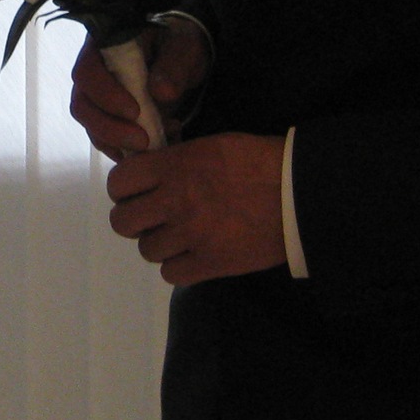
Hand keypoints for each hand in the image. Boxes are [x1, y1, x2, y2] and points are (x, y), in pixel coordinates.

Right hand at [69, 16, 210, 156]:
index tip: (134, 111)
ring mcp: (96, 98)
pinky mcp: (107, 118)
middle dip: (110, 128)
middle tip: (142, 142)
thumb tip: (162, 93)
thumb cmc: (177, 46)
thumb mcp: (183, 49)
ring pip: (90, 126)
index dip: (105, 94)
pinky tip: (153, 147)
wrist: (180, 59)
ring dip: (118, 143)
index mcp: (104, 46)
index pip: (88, 71)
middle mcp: (92, 73)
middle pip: (82, 105)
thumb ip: (173, 67)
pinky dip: (126, 150)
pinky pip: (104, 140)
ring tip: (154, 145)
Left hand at [105, 132, 287, 284]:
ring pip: (147, 250)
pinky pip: (171, 273)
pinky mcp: (210, 263)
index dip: (123, 190)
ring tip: (182, 236)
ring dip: (160, 244)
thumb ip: (175, 160)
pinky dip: (179, 266)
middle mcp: (175, 201)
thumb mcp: (212, 146)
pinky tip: (195, 254)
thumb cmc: (260, 162)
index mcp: (174, 166)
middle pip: (123, 222)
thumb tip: (148, 170)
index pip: (119, 182)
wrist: (300, 193)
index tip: (135, 193)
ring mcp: (191, 235)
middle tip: (153, 218)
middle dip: (134, 220)